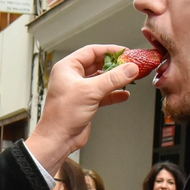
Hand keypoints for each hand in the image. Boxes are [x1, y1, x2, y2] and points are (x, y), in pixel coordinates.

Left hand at [27, 44, 141, 173]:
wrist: (58, 139)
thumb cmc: (63, 115)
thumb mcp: (90, 92)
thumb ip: (113, 79)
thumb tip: (130, 69)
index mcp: (67, 68)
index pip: (91, 51)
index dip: (109, 50)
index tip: (125, 52)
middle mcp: (72, 77)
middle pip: (98, 65)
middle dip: (115, 66)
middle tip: (130, 65)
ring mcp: (79, 90)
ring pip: (102, 80)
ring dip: (116, 80)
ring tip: (130, 78)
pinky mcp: (86, 103)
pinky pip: (103, 94)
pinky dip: (114, 94)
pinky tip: (124, 94)